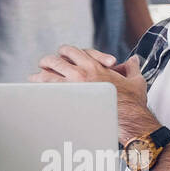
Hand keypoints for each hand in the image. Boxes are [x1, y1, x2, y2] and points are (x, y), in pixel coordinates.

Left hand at [29, 45, 157, 145]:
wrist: (130, 119)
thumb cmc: (132, 102)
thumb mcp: (135, 80)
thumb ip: (132, 68)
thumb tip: (133, 61)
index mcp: (95, 65)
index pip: (73, 51)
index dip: (65, 52)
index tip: (62, 55)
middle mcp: (81, 73)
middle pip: (55, 60)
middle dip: (48, 61)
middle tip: (44, 64)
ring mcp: (73, 87)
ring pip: (47, 75)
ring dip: (39, 75)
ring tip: (34, 78)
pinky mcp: (69, 101)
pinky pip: (48, 92)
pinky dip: (39, 91)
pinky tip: (35, 93)